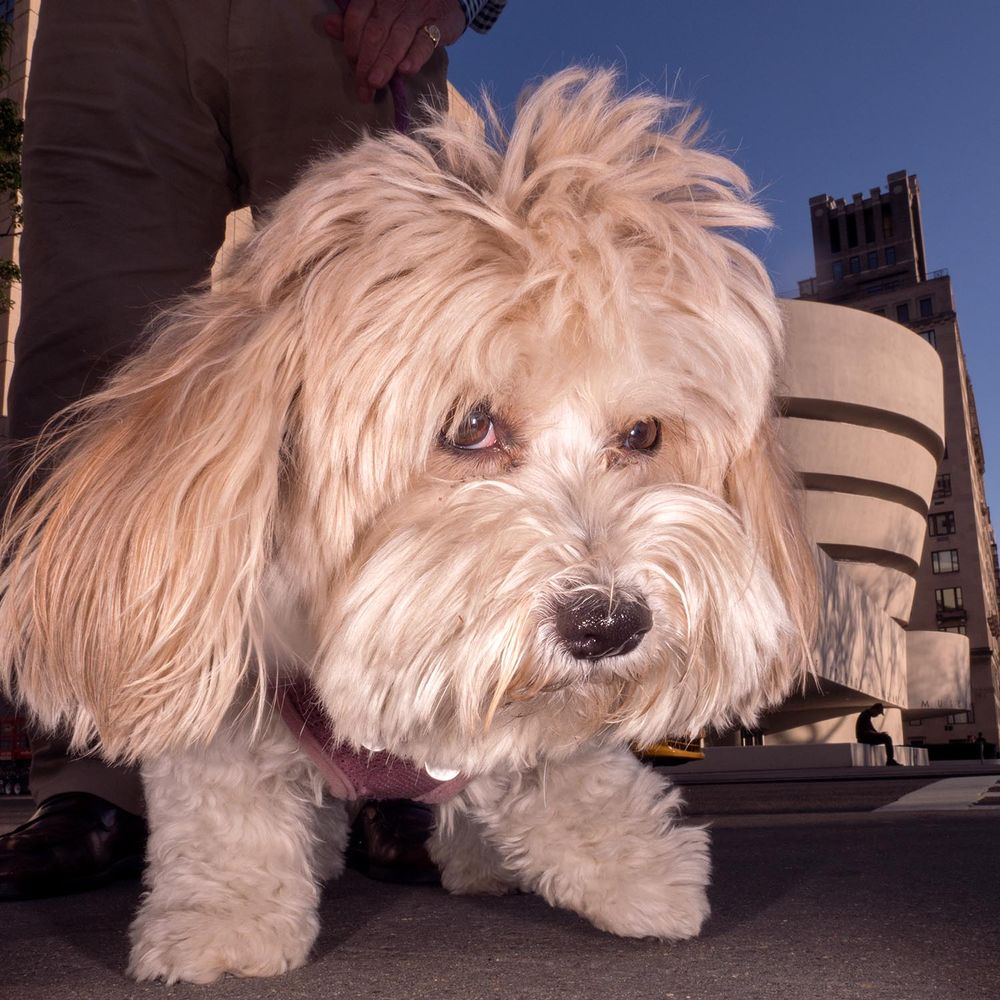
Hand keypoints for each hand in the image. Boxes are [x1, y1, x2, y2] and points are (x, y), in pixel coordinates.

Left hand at [326, 1, 465, 102]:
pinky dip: (414, 56)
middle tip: (362, 87)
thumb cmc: (405, 6)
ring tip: (375, 84)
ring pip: (397, 38)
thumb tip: (328, 25)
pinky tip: (405, 70)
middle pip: (376, 32)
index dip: (352, 43)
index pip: (357, 17)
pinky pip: (425, 41)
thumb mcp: (378, 8)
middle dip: (367, 61)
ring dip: (385, 63)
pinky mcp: (439, 23)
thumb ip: (355, 19)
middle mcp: (395, 0)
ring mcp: (417, 11)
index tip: (352, 65)